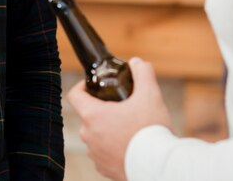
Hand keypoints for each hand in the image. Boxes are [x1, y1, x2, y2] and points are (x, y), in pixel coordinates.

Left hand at [67, 57, 170, 180]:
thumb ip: (142, 73)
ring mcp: (95, 155)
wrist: (158, 167)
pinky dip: (112, 147)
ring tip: (127, 125)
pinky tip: (129, 144)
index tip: (94, 84)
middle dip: (101, 108)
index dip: (82, 86)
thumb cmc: (150, 131)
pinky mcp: (104, 170)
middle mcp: (89, 136)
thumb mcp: (150, 94)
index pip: (74, 95)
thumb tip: (136, 62)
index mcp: (93, 116)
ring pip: (95, 135)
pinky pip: (103, 153)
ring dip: (106, 129)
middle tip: (119, 104)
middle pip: (87, 115)